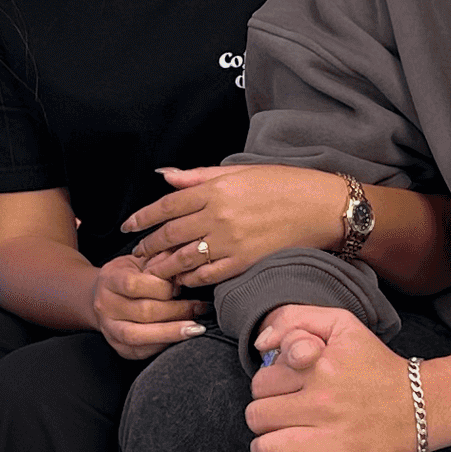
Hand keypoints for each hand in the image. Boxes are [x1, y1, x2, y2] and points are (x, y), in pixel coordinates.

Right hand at [89, 249, 206, 360]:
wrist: (102, 296)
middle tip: (198, 308)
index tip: (181, 287)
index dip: (161, 287)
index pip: (133, 284)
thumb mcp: (139, 261)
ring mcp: (109, 329)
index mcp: (109, 279)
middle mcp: (105, 305)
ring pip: (140, 336)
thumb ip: (159, 263)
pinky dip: (164, 345)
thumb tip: (186, 267)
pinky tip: (181, 338)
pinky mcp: (118, 347)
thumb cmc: (127, 275)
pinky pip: (142, 351)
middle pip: (142, 312)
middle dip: (176, 311)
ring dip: (172, 333)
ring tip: (196, 328)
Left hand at [122, 165, 348, 289]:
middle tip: (136, 254)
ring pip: (184, 258)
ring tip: (152, 272)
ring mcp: (230, 241)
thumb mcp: (238, 171)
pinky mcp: (244, 262)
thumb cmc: (283, 184)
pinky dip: (191, 278)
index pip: (167, 205)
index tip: (128, 226)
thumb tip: (165, 175)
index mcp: (215, 190)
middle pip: (170, 234)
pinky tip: (182, 280)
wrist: (322, 208)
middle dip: (148, 246)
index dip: (143, 218)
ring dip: (163, 267)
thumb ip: (197, 176)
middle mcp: (217, 216)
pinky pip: (208, 274)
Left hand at [244, 304, 421, 451]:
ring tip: (275, 441)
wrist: (418, 402)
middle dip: (261, 417)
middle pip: (258, 418)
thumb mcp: (340, 324)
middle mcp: (324, 403)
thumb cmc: (374, 363)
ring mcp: (335, 437)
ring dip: (265, 447)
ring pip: (269, 450)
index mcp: (319, 367)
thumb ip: (295, 319)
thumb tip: (261, 344)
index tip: (279, 390)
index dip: (264, 387)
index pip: (261, 384)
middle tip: (276, 416)